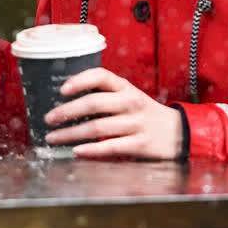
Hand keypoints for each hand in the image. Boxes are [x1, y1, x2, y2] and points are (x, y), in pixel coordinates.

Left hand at [43, 68, 183, 159]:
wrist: (178, 133)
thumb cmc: (143, 113)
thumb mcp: (128, 96)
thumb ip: (104, 95)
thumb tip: (66, 99)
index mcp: (125, 87)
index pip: (101, 76)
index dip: (79, 80)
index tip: (62, 90)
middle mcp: (131, 102)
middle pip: (93, 104)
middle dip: (67, 112)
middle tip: (49, 119)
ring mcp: (136, 123)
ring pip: (97, 128)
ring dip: (71, 134)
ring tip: (54, 138)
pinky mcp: (141, 144)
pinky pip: (111, 147)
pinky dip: (91, 150)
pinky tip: (76, 151)